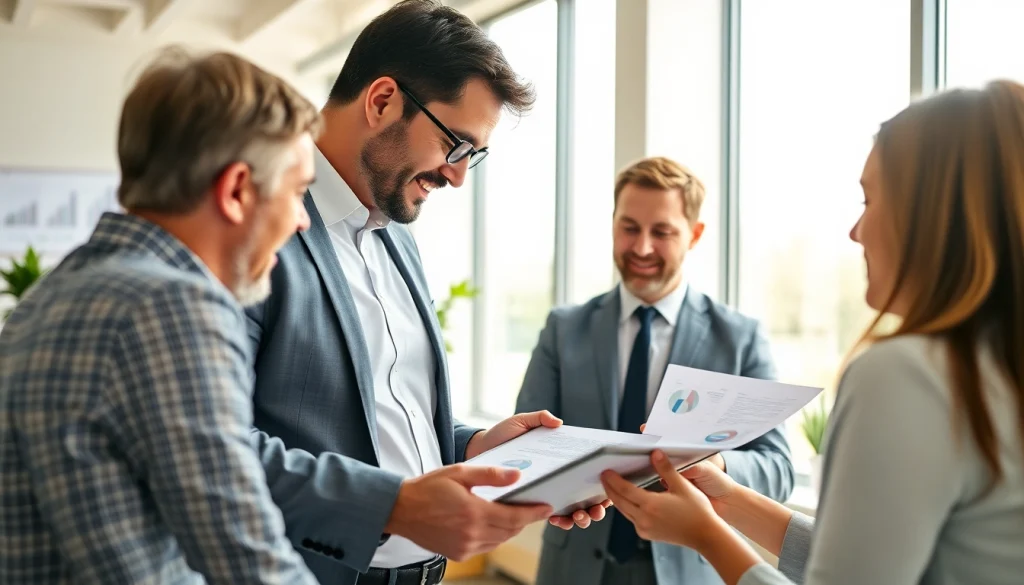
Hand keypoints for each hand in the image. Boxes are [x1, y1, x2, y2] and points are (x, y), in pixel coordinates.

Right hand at [385, 464, 552, 561]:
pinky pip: (485, 547)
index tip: (547, 507)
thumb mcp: (460, 473)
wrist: (400, 510)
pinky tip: (490, 522)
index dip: (533, 513)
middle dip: (523, 519)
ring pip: (499, 540)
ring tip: (513, 513)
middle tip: (532, 507)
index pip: (514, 517)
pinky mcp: (458, 554)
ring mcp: (464, 547)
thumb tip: (517, 475)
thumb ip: (490, 475)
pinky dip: (493, 536)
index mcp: (473, 512)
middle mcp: (471, 534)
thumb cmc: (428, 488)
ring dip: (509, 528)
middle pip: (510, 531)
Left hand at [466, 411, 608, 529]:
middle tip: (596, 507)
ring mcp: (547, 492)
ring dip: (581, 517)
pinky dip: (560, 521)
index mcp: (561, 460)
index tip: (607, 488)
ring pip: (572, 511)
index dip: (603, 483)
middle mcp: (558, 478)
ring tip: (579, 516)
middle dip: (596, 506)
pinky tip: (560, 519)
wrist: (477, 452)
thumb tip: (559, 423)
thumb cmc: (502, 436)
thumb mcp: (521, 423)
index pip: (588, 473)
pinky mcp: (532, 504)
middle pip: (586, 496)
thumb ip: (539, 419)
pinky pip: (550, 516)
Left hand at [600, 450, 729, 549]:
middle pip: (620, 501)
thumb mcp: (682, 486)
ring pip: (624, 510)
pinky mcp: (647, 534)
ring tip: (611, 486)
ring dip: (616, 498)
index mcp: (651, 505)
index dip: (612, 480)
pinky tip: (628, 500)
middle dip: (609, 488)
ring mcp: (644, 528)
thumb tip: (655, 453)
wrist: (705, 535)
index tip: (605, 471)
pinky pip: (631, 518)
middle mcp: (644, 519)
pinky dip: (626, 508)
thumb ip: (666, 469)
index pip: (624, 490)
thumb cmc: (697, 512)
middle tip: (603, 476)